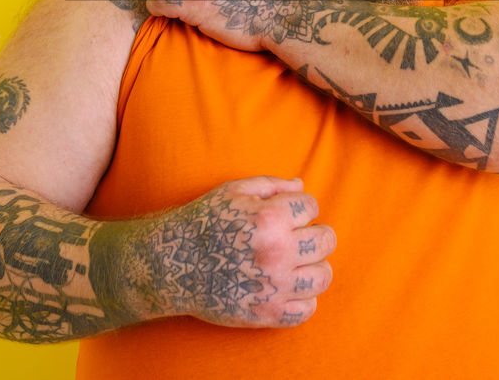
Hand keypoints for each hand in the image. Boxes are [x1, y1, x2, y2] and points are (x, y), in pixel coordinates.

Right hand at [150, 176, 334, 327]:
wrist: (171, 265)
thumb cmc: (203, 222)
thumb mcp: (233, 191)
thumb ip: (271, 185)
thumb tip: (301, 185)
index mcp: (269, 218)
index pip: (311, 207)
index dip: (300, 207)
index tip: (287, 214)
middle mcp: (276, 252)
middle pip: (326, 240)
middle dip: (314, 233)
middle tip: (298, 237)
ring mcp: (273, 286)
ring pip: (323, 276)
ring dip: (315, 266)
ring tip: (299, 263)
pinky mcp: (267, 314)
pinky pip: (307, 309)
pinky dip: (303, 299)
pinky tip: (287, 287)